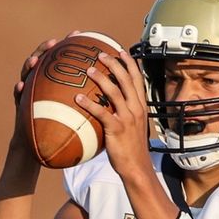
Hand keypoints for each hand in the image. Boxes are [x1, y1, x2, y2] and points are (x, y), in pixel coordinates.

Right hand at [10, 31, 81, 147]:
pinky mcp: (20, 105)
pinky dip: (18, 90)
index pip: (63, 59)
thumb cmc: (65, 129)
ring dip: (29, 64)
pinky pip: (17, 96)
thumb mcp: (81, 111)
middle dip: (47, 48)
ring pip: (27, 74)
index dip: (70, 46)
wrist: (43, 148)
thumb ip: (91, 96)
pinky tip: (20, 86)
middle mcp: (42, 83)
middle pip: (43, 60)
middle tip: (55, 42)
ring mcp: (29, 92)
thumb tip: (116, 87)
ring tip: (35, 60)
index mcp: (57, 81)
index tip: (79, 34)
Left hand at [74, 50, 149, 176]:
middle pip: (126, 80)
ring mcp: (127, 118)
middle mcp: (136, 109)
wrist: (136, 167)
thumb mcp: (134, 127)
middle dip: (114, 64)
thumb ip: (125, 113)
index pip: (138, 79)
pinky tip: (77, 98)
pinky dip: (89, 104)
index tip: (121, 51)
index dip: (130, 63)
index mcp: (141, 106)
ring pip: (115, 92)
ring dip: (101, 79)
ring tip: (88, 70)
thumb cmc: (132, 149)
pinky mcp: (117, 128)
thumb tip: (111, 105)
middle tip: (100, 54)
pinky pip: (101, 112)